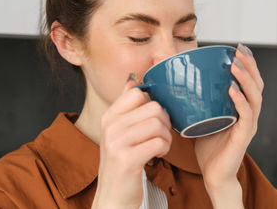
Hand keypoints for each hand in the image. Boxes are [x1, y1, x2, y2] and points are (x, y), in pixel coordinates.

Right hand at [92, 77, 171, 208]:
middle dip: (165, 122)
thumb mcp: (119, 131)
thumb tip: (132, 79)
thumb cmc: (122, 161)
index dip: (154, 104)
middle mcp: (110, 126)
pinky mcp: (127, 160)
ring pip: (158, 124)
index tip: (154, 118)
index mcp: (109, 116)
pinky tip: (157, 155)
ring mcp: (117, 143)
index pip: (138, 93)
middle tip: (161, 135)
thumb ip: (126, 106)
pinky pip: (159, 142)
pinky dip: (164, 149)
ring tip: (160, 146)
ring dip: (166, 137)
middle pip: (154, 108)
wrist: (113, 196)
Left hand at [195, 43, 263, 193]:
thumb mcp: (201, 118)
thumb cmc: (207, 147)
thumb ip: (195, 103)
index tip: (236, 48)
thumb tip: (173, 86)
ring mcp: (248, 124)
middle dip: (249, 65)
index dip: (246, 64)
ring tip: (235, 65)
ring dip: (246, 79)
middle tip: (239, 50)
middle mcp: (248, 113)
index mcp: (240, 107)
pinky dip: (240, 101)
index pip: (248, 82)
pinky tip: (232, 90)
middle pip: (256, 84)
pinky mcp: (244, 136)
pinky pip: (246, 115)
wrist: (214, 175)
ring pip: (255, 96)